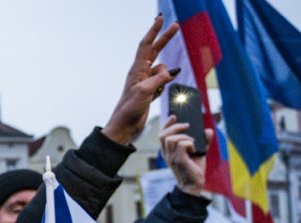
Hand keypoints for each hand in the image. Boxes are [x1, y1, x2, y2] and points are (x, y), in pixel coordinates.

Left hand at [102, 16, 179, 146]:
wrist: (125, 126)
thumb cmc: (130, 109)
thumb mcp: (145, 91)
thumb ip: (159, 78)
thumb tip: (172, 71)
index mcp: (136, 70)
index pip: (146, 46)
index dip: (154, 32)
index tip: (160, 19)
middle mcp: (140, 73)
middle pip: (156, 51)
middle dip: (165, 39)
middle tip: (176, 25)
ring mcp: (146, 81)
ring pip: (163, 71)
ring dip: (165, 78)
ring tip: (154, 92)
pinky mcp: (150, 91)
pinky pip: (163, 83)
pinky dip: (163, 88)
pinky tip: (155, 97)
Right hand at [160, 115, 210, 196]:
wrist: (194, 185)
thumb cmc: (194, 169)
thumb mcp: (199, 152)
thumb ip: (203, 141)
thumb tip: (208, 130)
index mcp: (168, 151)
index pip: (162, 134)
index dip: (167, 124)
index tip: (174, 116)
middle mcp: (167, 154)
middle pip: (163, 134)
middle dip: (175, 127)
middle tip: (187, 126)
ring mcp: (171, 158)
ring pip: (171, 138)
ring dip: (184, 136)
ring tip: (192, 141)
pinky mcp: (178, 160)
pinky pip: (181, 144)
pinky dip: (190, 143)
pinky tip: (195, 149)